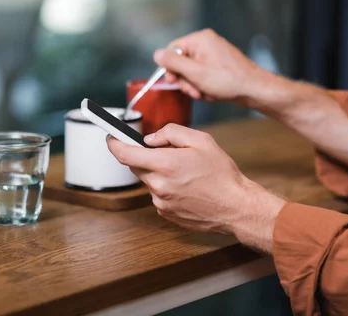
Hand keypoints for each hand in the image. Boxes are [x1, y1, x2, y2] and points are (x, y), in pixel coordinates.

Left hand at [106, 124, 286, 252]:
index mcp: (165, 164)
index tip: (110, 137)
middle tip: (171, 155)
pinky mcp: (166, 214)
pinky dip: (168, 188)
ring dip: (160, 174)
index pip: (125, 153)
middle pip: (137, 166)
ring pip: (149, 181)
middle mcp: (158, 185)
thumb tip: (151, 139)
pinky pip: (158, 195)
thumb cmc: (222, 174)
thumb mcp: (202, 141)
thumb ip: (172, 133)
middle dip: (148, 157)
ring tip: (188, 174)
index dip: (113, 143)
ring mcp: (160, 202)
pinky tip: (188, 188)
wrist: (236, 207)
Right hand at [154, 29, 269, 104]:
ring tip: (206, 92)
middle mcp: (207, 42)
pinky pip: (203, 74)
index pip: (172, 50)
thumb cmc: (228, 80)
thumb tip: (156, 54)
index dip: (171, 68)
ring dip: (195, 85)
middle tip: (195, 91)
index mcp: (200, 39)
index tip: (175, 83)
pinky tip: (213, 92)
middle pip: (182, 62)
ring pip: (192, 71)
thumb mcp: (195, 73)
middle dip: (186, 80)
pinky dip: (205, 85)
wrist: (254, 89)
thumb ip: (173, 63)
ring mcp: (214, 53)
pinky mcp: (220, 64)